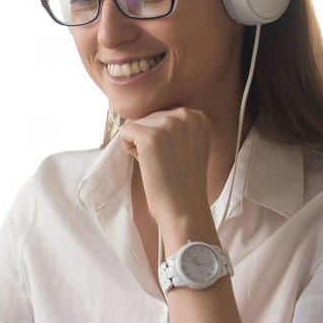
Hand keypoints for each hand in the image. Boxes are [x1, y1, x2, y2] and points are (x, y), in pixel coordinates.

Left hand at [118, 107, 212, 231]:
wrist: (184, 207)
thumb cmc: (181, 180)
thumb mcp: (187, 143)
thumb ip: (174, 125)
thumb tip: (145, 114)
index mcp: (197, 116)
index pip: (161, 114)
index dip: (161, 137)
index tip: (175, 155)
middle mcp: (186, 115)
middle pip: (147, 117)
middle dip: (149, 139)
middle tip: (166, 162)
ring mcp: (168, 124)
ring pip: (135, 124)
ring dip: (139, 144)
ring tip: (158, 163)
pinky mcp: (150, 137)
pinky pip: (124, 132)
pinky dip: (128, 148)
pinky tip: (147, 163)